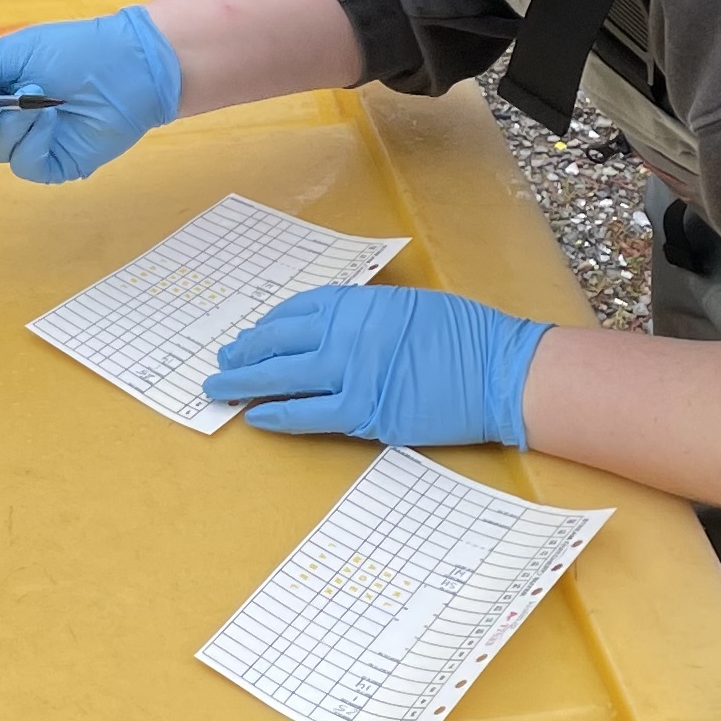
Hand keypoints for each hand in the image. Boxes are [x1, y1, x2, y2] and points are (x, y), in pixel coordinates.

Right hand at [0, 7, 178, 182]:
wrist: (131, 64)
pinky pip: (24, 164)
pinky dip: (33, 141)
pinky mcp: (53, 164)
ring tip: (38, 99)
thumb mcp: (12, 54)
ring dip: (10, 125)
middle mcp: (3, 120)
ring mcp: (28, 145)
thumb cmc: (75, 50)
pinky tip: (51, 120)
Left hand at [206, 284, 546, 447]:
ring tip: (219, 388)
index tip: (252, 334)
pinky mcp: (364, 412)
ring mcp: (352, 374)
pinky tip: (256, 417)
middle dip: (244, 351)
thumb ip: (367, 316)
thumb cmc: (467, 337)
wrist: (500, 371)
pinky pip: (307, 415)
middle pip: (278, 341)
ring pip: (282, 379)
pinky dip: (277, 416)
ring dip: (244, 383)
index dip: (268, 325)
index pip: (296, 310)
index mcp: (359, 303)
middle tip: (222, 360)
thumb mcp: (409, 307)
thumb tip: (336, 330)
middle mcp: (347, 334)